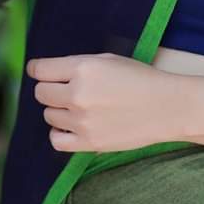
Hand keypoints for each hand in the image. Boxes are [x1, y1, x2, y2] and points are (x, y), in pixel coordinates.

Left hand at [26, 51, 176, 153]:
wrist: (166, 106)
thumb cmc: (139, 78)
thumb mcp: (107, 60)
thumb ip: (77, 66)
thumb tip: (47, 73)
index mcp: (83, 68)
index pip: (40, 70)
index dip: (37, 69)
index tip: (38, 71)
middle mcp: (78, 93)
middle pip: (41, 93)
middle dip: (49, 89)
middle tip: (63, 89)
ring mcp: (82, 120)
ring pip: (48, 115)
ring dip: (58, 110)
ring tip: (78, 107)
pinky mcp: (89, 142)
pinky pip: (56, 140)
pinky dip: (59, 132)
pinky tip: (72, 126)